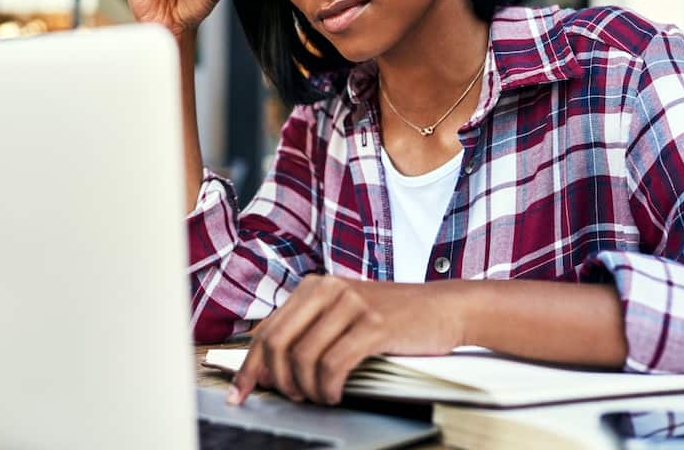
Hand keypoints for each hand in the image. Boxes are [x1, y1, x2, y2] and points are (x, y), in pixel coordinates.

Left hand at [228, 276, 467, 405]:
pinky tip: (335, 395)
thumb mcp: (343, 313)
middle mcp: (327, 289)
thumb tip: (269, 366)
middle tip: (290, 398)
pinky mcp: (372, 324)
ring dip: (306, 388)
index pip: (266, 330)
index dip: (249, 366)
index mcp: (314, 286)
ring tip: (319, 397)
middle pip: (277, 343)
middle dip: (275, 380)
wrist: (443, 307)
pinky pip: (334, 364)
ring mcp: (350, 305)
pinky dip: (328, 388)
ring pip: (303, 357)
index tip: (240, 392)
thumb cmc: (392, 316)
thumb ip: (308, 330)